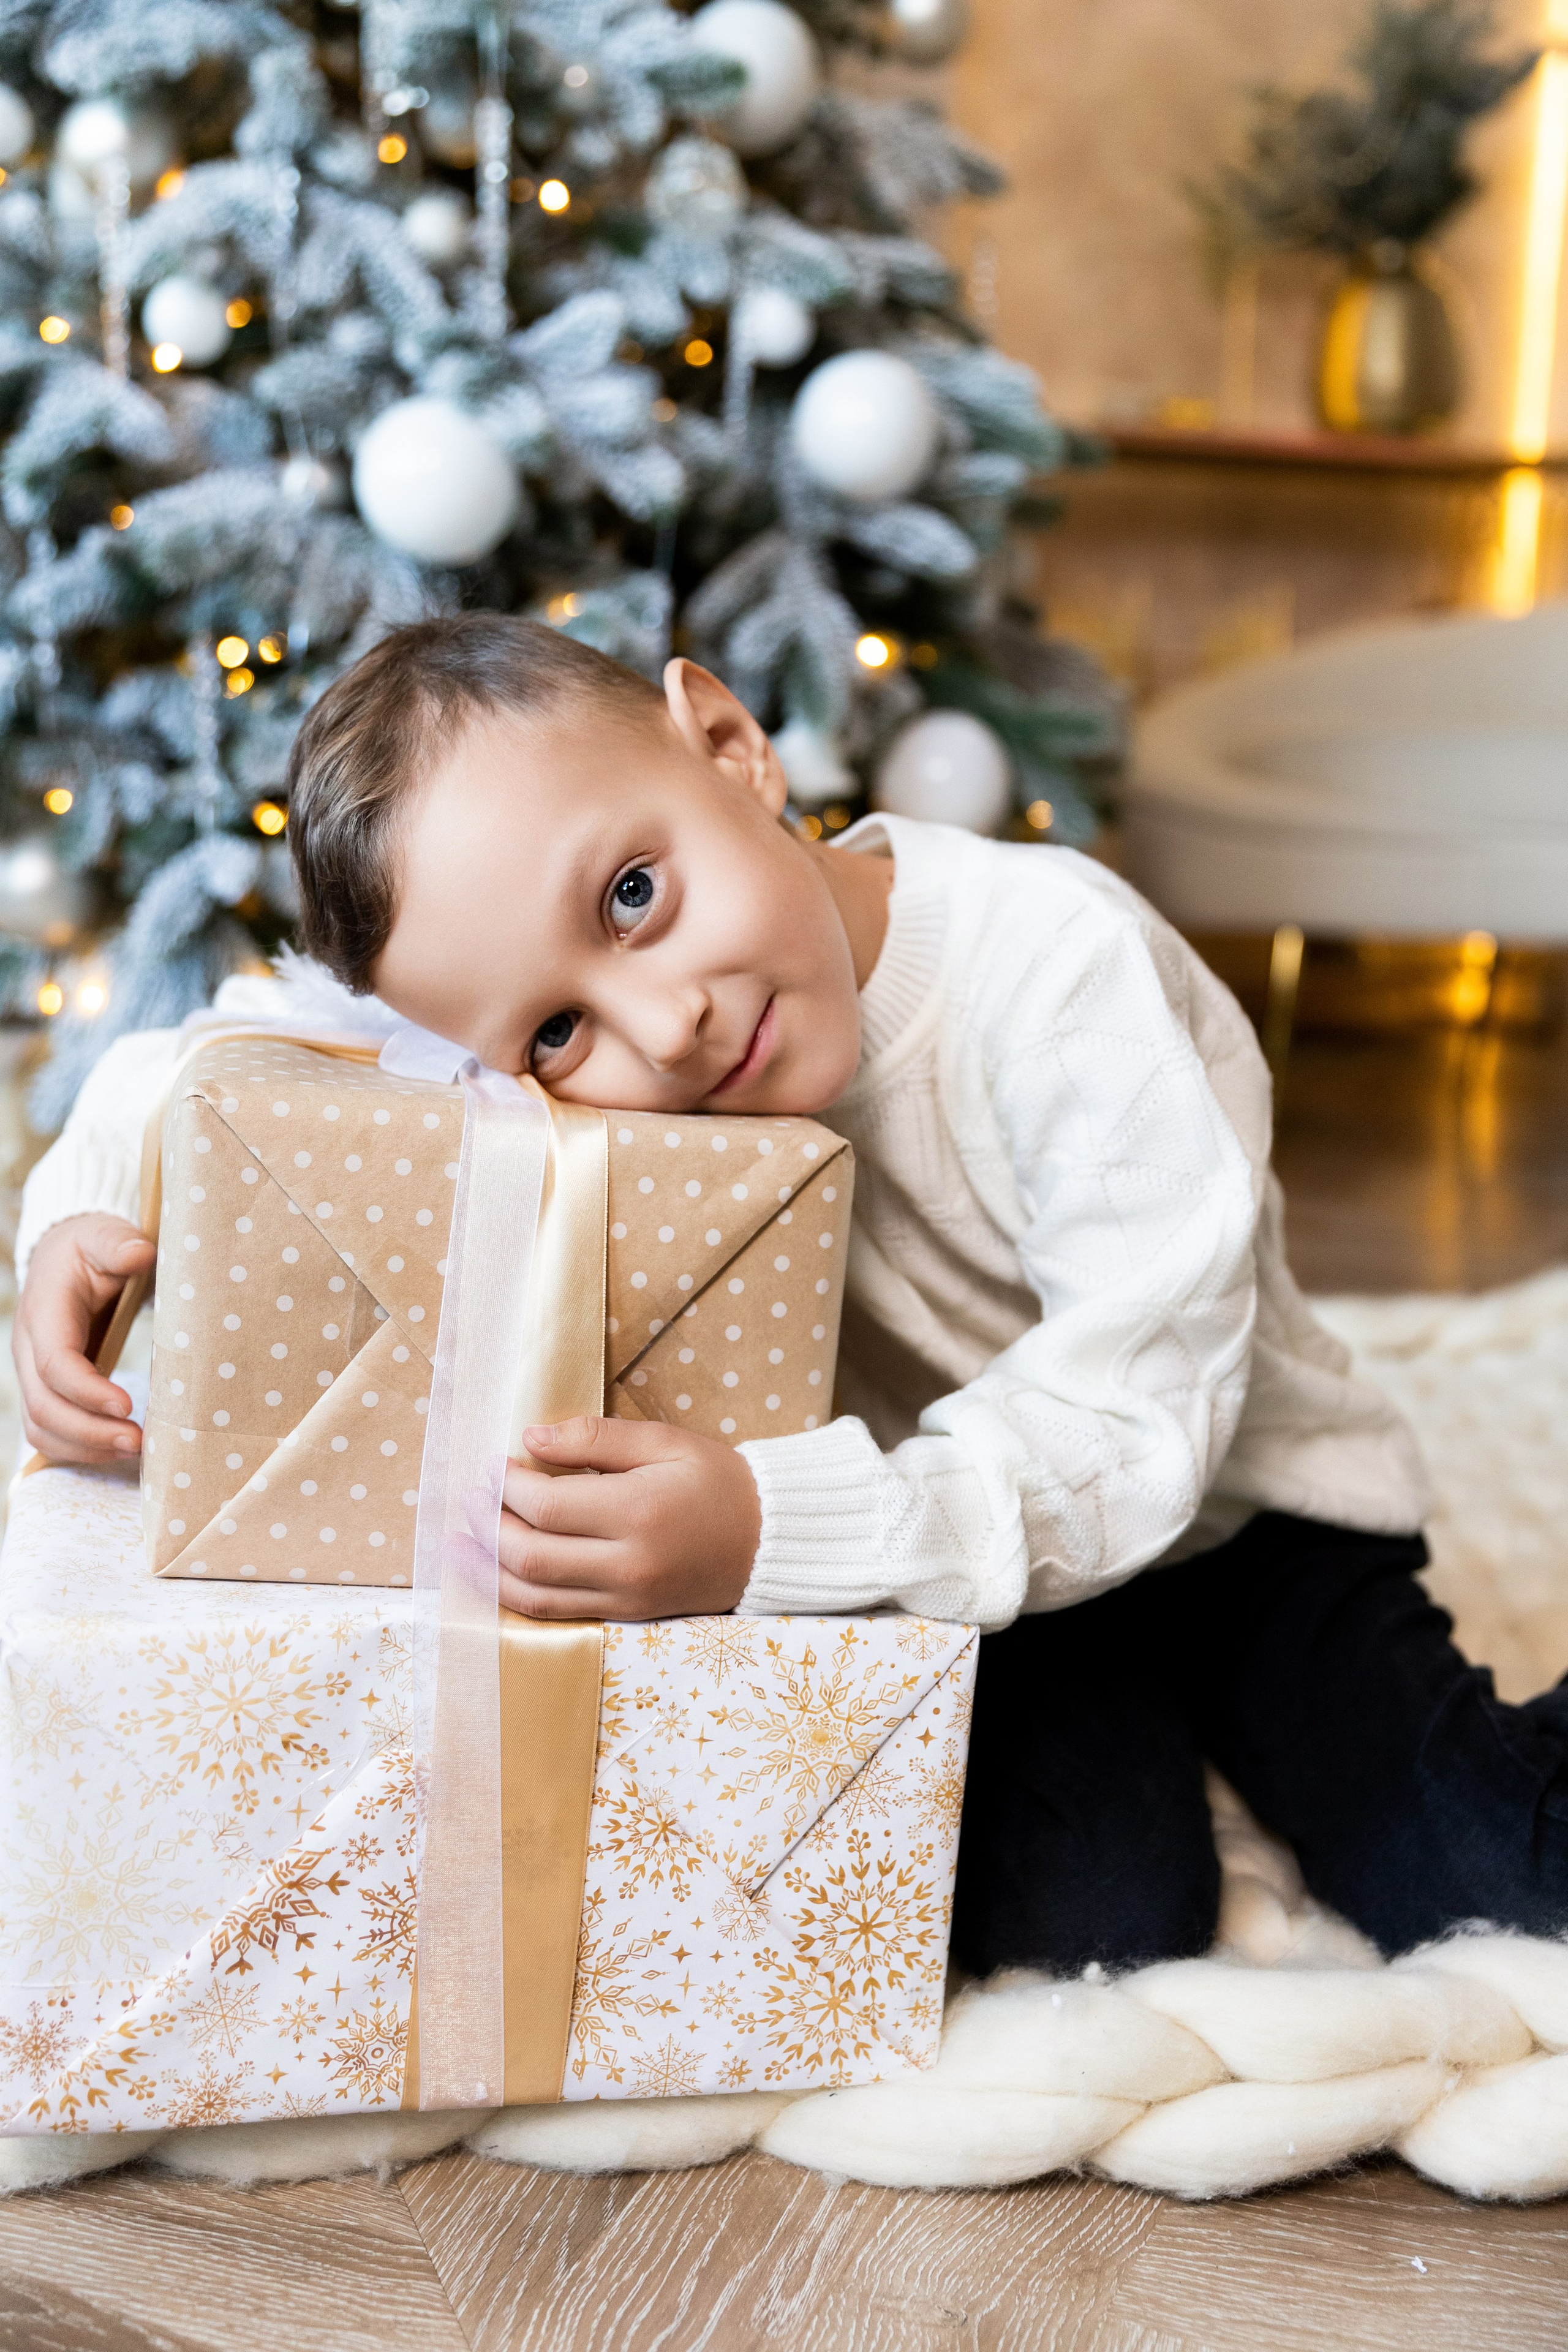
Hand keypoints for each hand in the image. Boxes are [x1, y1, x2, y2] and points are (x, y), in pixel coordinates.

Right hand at [15, 1213, 154, 1464]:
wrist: (65, 1257)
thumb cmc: (90, 1248)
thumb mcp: (104, 1234)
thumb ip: (118, 1244)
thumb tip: (139, 1254)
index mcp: (45, 1314)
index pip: (55, 1363)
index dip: (87, 1390)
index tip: (128, 1405)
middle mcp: (30, 1349)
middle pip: (44, 1407)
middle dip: (90, 1432)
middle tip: (139, 1441)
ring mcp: (34, 1374)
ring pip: (41, 1427)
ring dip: (85, 1447)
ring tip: (135, 1450)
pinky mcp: (47, 1389)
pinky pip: (50, 1430)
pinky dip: (80, 1447)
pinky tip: (118, 1449)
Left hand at [497, 1416, 761, 1620]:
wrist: (767, 1541)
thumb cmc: (717, 1481)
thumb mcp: (664, 1442)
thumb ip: (596, 1438)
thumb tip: (530, 1439)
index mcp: (638, 1512)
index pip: (546, 1507)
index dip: (507, 1488)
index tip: (494, 1466)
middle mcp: (627, 1564)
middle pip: (531, 1555)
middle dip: (489, 1527)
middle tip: (471, 1498)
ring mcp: (625, 1598)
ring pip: (535, 1595)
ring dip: (488, 1569)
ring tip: (459, 1542)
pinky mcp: (626, 1616)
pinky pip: (557, 1615)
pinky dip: (517, 1595)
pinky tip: (495, 1573)